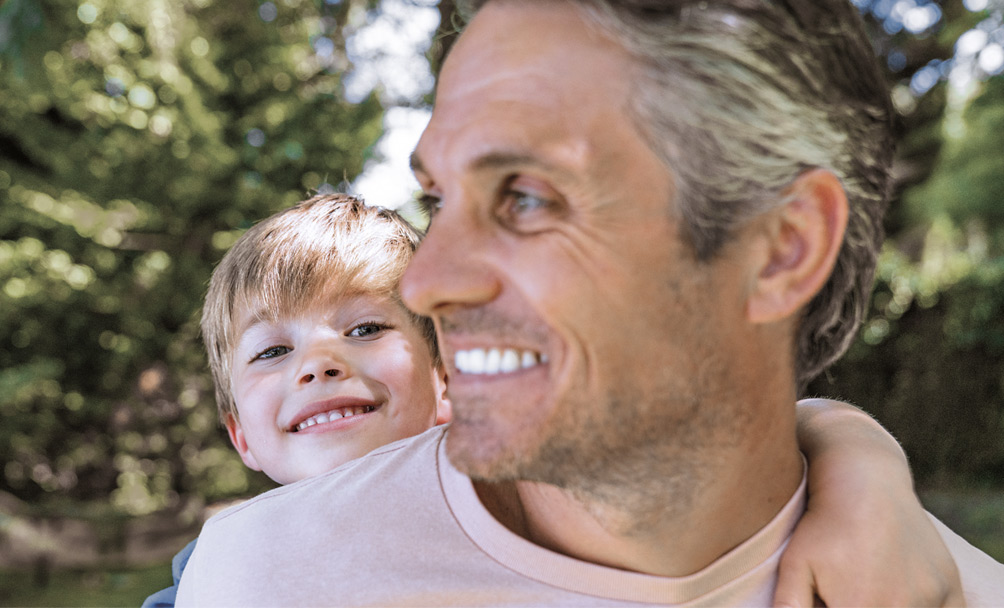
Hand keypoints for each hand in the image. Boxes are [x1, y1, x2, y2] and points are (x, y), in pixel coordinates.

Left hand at [774, 398, 964, 606]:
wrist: (865, 480)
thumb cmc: (823, 525)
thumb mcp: (794, 565)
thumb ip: (790, 605)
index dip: (835, 607)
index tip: (832, 594)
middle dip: (860, 604)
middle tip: (847, 584)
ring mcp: (930, 598)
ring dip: (888, 605)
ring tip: (866, 580)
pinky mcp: (949, 586)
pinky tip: (898, 592)